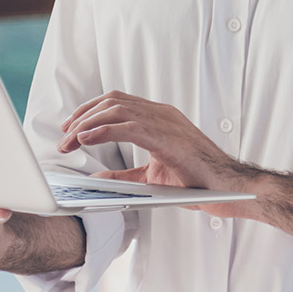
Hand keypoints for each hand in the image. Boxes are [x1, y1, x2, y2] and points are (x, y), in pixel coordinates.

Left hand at [59, 91, 257, 216]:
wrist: (229, 189)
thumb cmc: (200, 183)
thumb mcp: (153, 177)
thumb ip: (125, 175)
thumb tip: (97, 177)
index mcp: (161, 118)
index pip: (118, 102)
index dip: (90, 111)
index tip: (70, 128)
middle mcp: (163, 114)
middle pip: (112, 102)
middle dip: (82, 117)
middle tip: (63, 138)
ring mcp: (166, 122)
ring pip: (116, 109)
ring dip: (87, 124)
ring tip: (69, 141)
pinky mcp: (167, 137)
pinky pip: (127, 126)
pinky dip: (102, 130)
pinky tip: (85, 139)